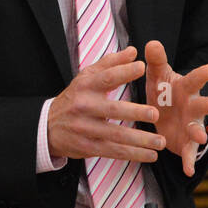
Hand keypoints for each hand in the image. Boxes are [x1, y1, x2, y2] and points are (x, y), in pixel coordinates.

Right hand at [47, 46, 164, 164]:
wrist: (48, 127)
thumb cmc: (75, 98)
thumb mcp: (86, 77)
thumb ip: (111, 64)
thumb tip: (133, 51)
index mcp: (85, 86)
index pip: (106, 77)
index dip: (123, 72)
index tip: (142, 67)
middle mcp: (84, 106)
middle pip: (113, 109)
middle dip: (135, 112)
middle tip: (155, 114)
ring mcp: (85, 128)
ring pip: (116, 135)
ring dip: (140, 140)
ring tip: (160, 141)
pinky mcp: (87, 147)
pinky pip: (114, 151)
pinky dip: (133, 155)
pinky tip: (150, 155)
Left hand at [144, 40, 207, 177]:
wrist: (165, 115)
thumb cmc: (163, 92)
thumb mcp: (157, 75)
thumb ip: (156, 61)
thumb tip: (151, 43)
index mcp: (185, 89)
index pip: (194, 79)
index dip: (202, 74)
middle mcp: (193, 107)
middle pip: (201, 104)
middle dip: (206, 104)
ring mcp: (191, 126)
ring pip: (197, 129)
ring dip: (199, 133)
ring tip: (200, 137)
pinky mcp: (186, 143)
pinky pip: (189, 153)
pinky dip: (189, 161)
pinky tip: (188, 170)